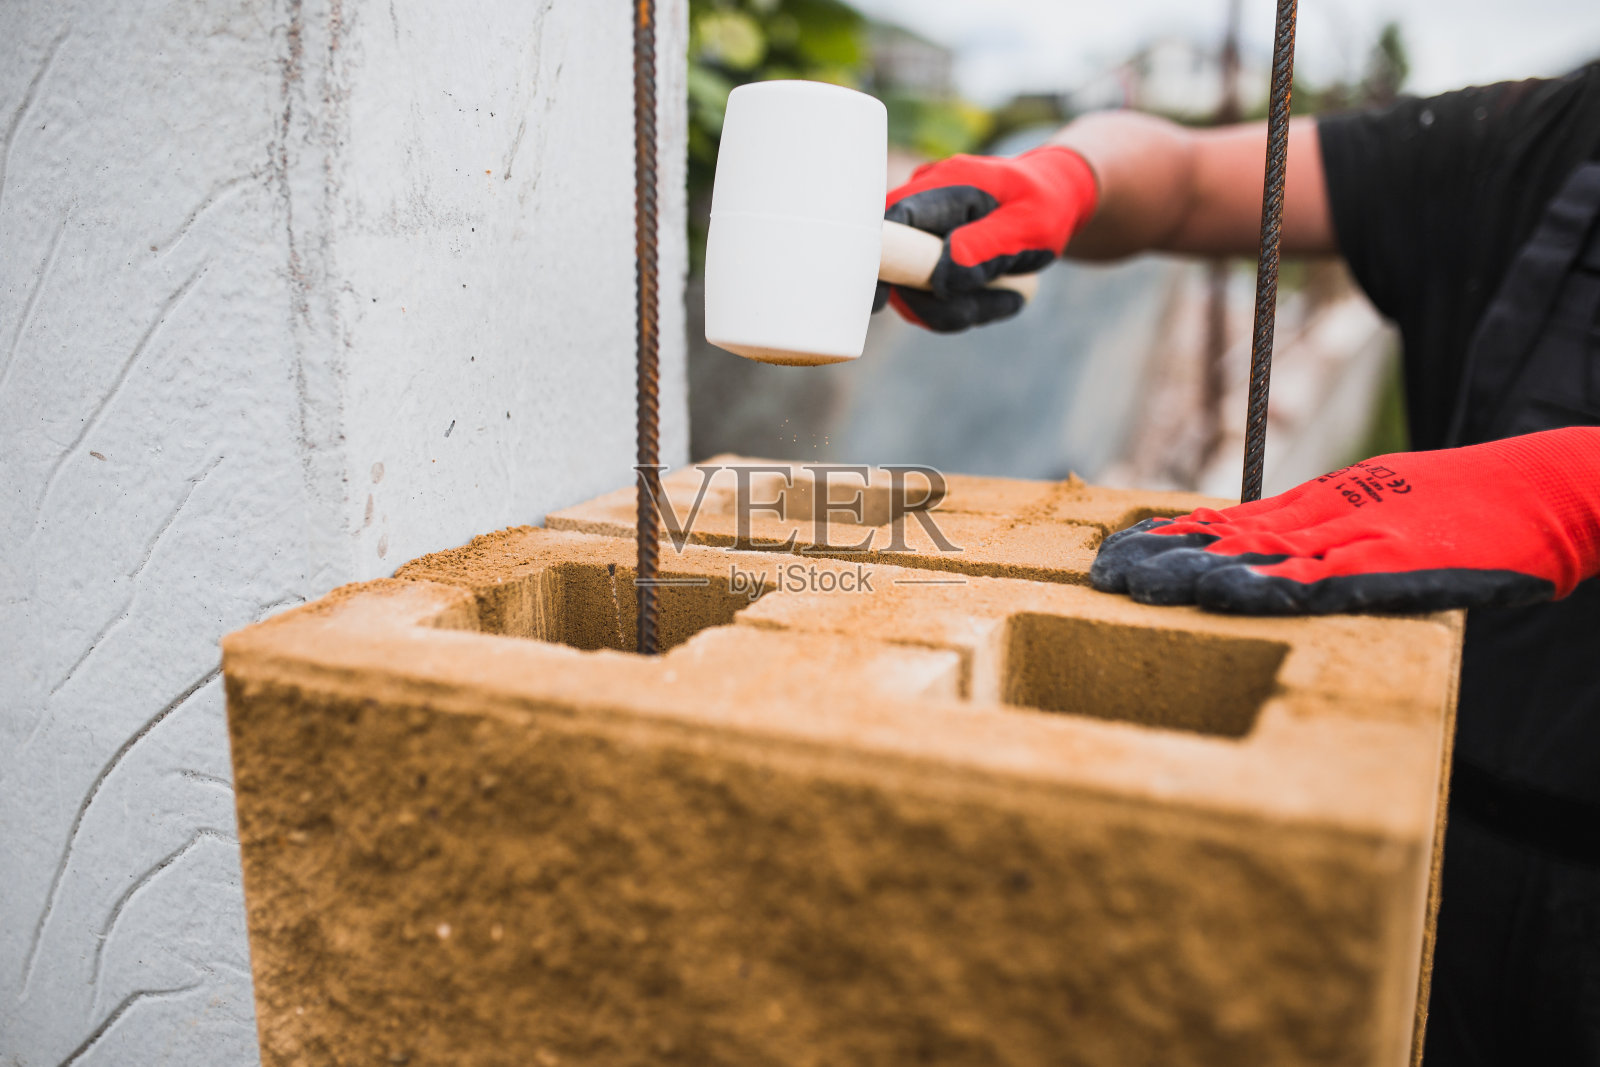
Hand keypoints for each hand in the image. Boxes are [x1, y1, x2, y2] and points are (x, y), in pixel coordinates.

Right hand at [874, 145, 1097, 331]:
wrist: (1053, 197)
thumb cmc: (1044, 204)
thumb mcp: (1029, 225)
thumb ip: (985, 247)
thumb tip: (940, 281)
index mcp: (943, 185)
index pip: (890, 222)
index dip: (877, 261)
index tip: (881, 298)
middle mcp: (921, 206)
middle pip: (898, 268)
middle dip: (941, 303)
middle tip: (1007, 301)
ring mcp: (919, 233)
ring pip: (913, 291)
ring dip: (959, 309)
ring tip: (1010, 296)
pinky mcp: (924, 256)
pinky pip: (928, 296)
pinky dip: (961, 306)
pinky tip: (998, 295)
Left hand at [1090, 428, 1599, 613]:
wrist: (1556, 490)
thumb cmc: (1481, 509)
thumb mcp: (1397, 514)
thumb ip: (1342, 538)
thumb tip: (1289, 563)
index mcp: (1334, 500)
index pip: (1238, 520)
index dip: (1178, 537)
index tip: (1126, 552)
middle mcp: (1336, 513)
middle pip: (1233, 536)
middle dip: (1166, 556)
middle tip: (1104, 574)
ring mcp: (1363, 536)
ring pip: (1260, 555)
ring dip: (1194, 572)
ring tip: (1134, 588)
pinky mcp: (1395, 563)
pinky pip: (1319, 579)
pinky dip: (1264, 586)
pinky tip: (1219, 595)